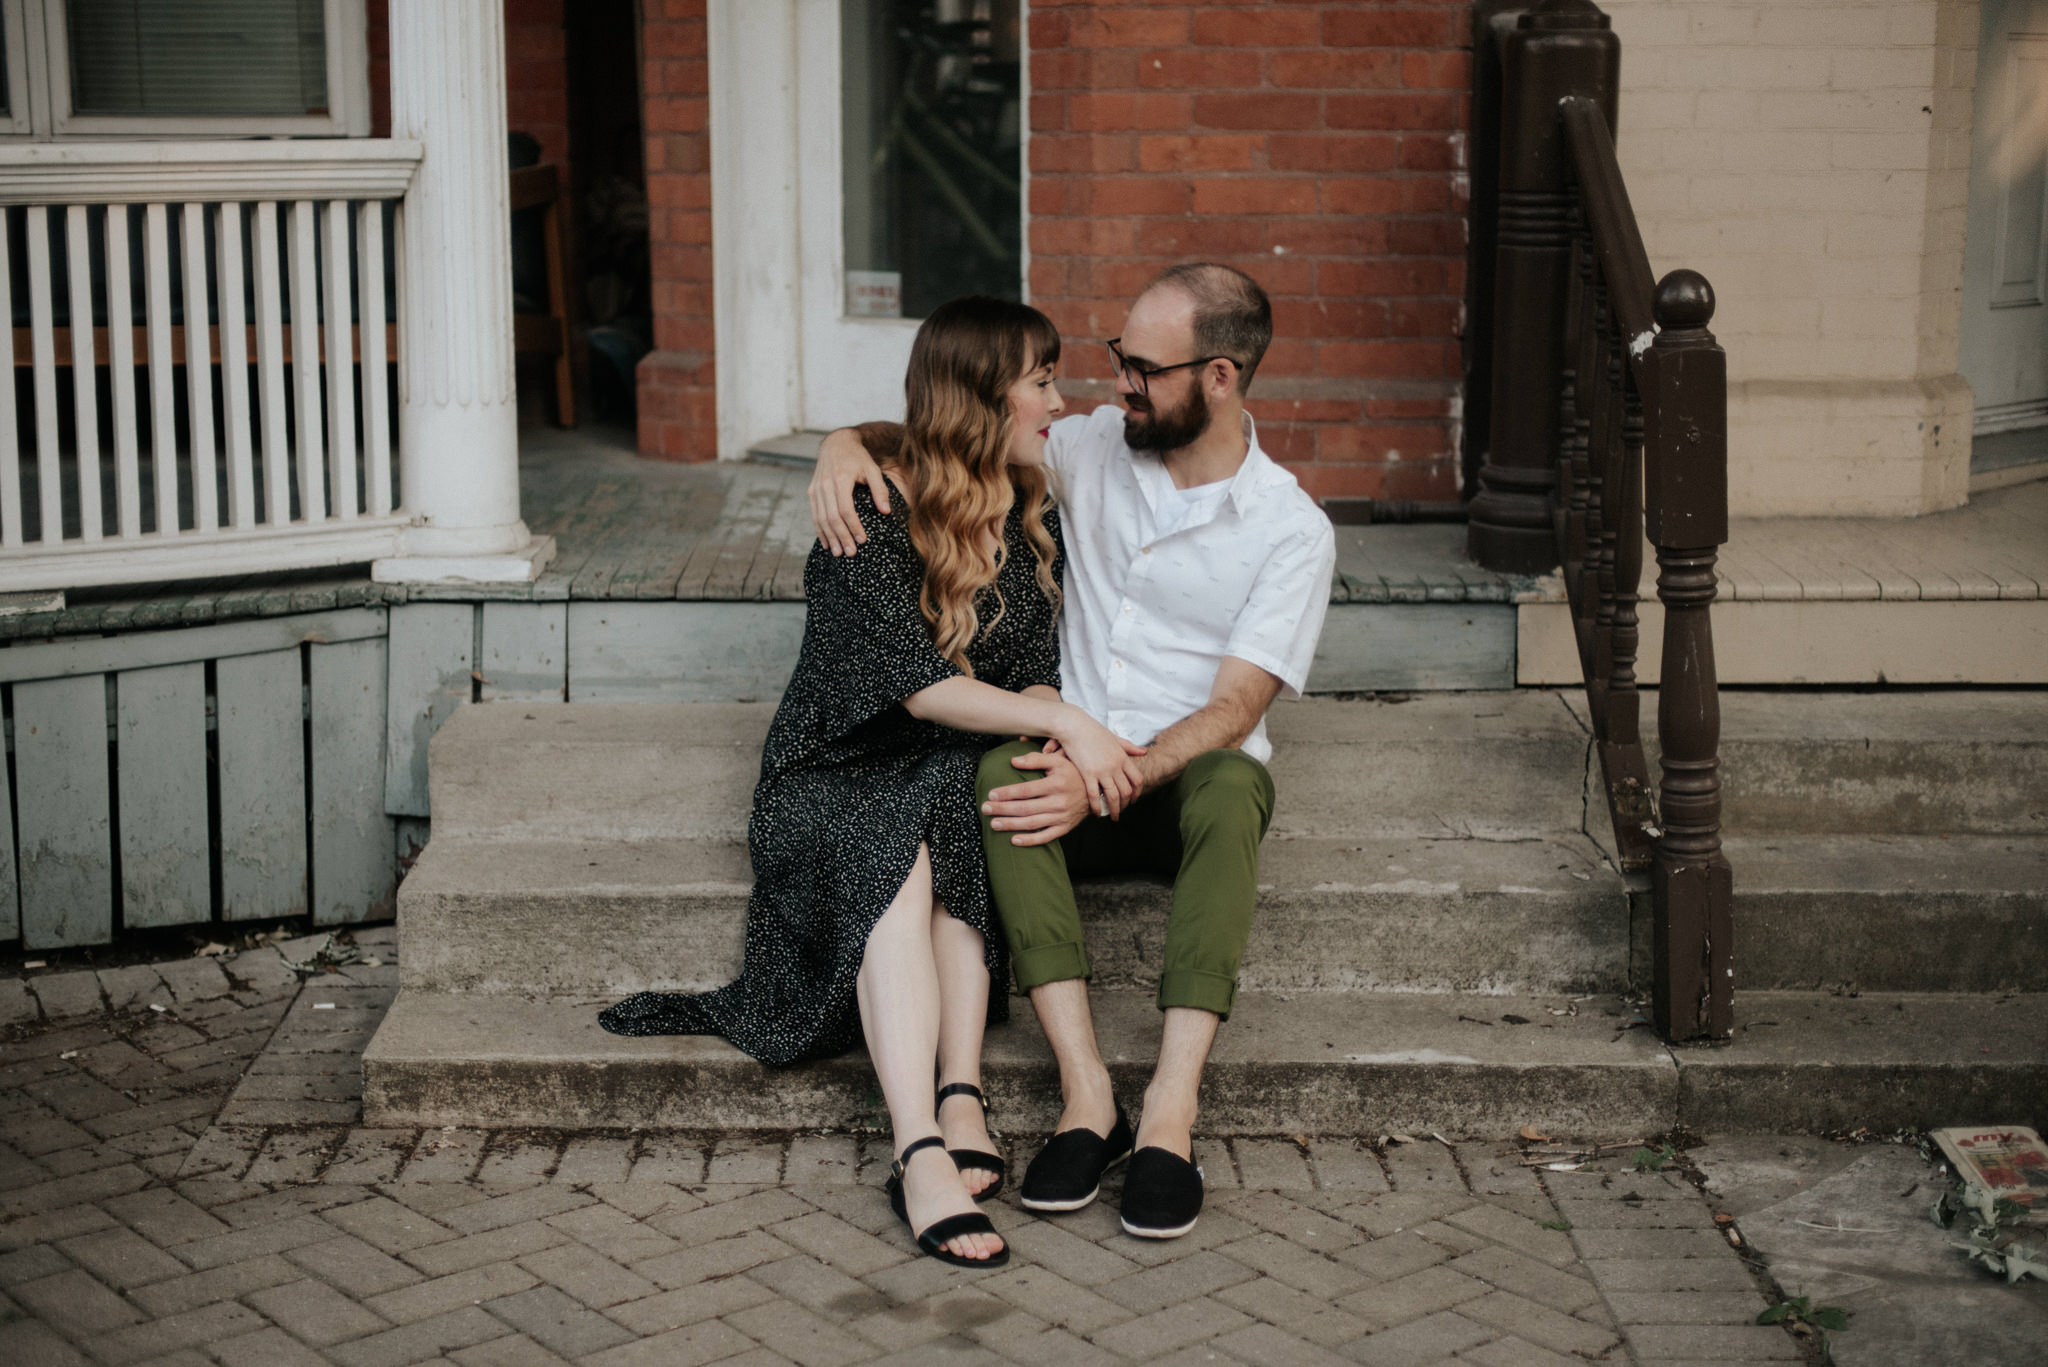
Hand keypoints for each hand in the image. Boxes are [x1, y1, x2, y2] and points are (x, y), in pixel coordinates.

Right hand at [809, 428, 888, 555]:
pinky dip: (820, 530)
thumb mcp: (873, 469)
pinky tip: (827, 543)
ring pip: (821, 518)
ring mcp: (816, 489)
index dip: (853, 526)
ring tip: (838, 553)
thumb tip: (886, 512)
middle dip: (841, 537)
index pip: (846, 509)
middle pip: (832, 517)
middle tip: (851, 553)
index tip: (862, 540)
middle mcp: (825, 484)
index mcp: (841, 478)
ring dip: (829, 537)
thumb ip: (880, 490)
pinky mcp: (811, 492)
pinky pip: (814, 515)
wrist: (836, 444)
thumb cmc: (858, 458)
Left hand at [982, 748, 1090, 845]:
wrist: (1097, 792)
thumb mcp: (1058, 760)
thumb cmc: (1073, 772)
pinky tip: (1014, 841)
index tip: (991, 793)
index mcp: (1055, 784)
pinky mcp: (1064, 828)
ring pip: (1032, 823)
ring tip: (994, 824)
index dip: (1007, 793)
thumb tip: (1013, 761)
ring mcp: (1062, 817)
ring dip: (1011, 825)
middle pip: (1025, 808)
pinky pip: (1045, 837)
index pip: (1025, 790)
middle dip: (1002, 809)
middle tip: (985, 808)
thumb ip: (1036, 759)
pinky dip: (1030, 841)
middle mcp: (1059, 802)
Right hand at [1053, 709, 1147, 819]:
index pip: (1138, 780)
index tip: (1133, 800)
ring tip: (1111, 817)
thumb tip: (1144, 751)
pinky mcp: (1087, 773)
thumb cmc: (1093, 731)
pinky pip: (1094, 795)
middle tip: (1120, 811)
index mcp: (1123, 757)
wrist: (1074, 726)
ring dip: (1113, 810)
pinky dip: (1096, 807)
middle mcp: (1115, 766)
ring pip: (1113, 796)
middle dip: (1125, 805)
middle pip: (1126, 791)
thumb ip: (1129, 747)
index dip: (1137, 793)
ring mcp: (1102, 770)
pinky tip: (1095, 813)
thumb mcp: (1115, 738)